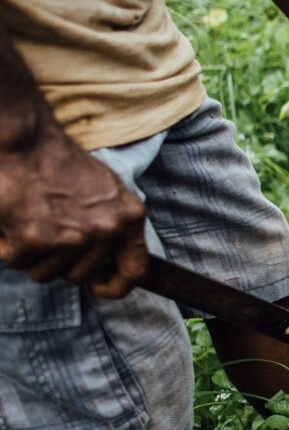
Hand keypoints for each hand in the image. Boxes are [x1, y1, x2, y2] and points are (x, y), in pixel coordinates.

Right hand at [0, 124, 148, 298]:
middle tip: (45, 231)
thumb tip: (110, 260)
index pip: (134, 270)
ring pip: (46, 274)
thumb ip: (113, 225)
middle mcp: (107, 230)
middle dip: (58, 261)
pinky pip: (17, 262)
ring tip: (28, 221)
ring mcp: (73, 236)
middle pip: (79, 275)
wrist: (25, 140)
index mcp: (129, 217)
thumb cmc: (60, 162)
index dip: (116, 287)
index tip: (99, 288)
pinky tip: (10, 221)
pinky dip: (6, 247)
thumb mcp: (106, 192)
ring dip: (31, 255)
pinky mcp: (38, 239)